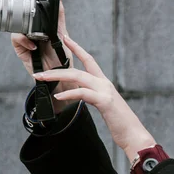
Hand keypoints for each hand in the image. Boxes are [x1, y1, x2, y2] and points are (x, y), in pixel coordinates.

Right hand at [11, 1, 77, 111]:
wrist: (60, 78)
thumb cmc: (63, 59)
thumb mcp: (63, 37)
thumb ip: (59, 21)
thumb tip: (59, 3)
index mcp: (44, 29)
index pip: (36, 15)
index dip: (33, 7)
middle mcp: (34, 34)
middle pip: (25, 20)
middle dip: (27, 16)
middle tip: (34, 14)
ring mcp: (27, 42)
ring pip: (18, 28)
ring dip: (26, 31)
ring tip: (37, 37)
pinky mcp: (22, 51)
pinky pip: (16, 40)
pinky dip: (23, 41)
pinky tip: (33, 46)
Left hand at [32, 35, 155, 159]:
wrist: (134, 134)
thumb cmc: (120, 122)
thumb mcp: (105, 106)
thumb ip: (94, 97)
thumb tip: (81, 96)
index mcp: (104, 83)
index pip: (90, 60)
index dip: (78, 48)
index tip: (66, 39)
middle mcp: (105, 84)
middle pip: (79, 69)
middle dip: (57, 69)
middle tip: (39, 72)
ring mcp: (105, 91)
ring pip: (78, 77)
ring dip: (58, 77)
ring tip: (43, 79)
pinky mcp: (105, 101)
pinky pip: (83, 93)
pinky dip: (69, 92)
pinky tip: (59, 95)